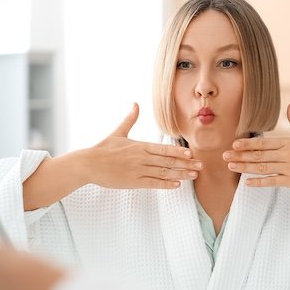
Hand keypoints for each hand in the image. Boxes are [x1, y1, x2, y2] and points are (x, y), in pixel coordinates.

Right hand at [84, 103, 202, 188]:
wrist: (88, 164)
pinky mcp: (133, 182)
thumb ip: (130, 119)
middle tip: (201, 165)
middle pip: (168, 161)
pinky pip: (152, 183)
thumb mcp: (118, 132)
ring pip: (163, 173)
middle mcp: (141, 158)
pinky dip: (165, 184)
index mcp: (140, 145)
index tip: (191, 153)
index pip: (163, 149)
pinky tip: (176, 185)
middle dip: (186, 164)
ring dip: (180, 174)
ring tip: (193, 176)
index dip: (178, 151)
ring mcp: (137, 171)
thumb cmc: (103, 148)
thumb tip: (135, 104)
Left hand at [223, 103, 289, 188]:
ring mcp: (289, 168)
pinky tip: (247, 183)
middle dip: (240, 155)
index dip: (248, 143)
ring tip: (231, 167)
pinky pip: (273, 181)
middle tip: (224, 156)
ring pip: (263, 168)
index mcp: (289, 142)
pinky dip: (259, 182)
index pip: (264, 142)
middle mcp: (287, 155)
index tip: (234, 144)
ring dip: (245, 167)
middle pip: (259, 155)